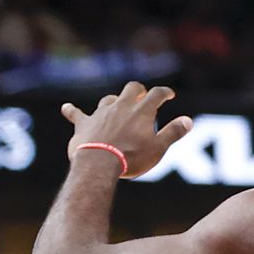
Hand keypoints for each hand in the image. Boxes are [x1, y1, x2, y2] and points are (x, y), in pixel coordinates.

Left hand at [61, 82, 192, 179]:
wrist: (98, 164)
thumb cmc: (131, 157)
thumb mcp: (158, 148)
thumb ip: (173, 132)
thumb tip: (188, 121)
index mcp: (142, 111)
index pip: (157, 94)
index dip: (165, 92)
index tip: (169, 94)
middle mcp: (121, 106)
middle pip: (131, 89)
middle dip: (138, 90)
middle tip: (142, 95)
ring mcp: (101, 113)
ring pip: (108, 99)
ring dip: (114, 101)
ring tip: (116, 106)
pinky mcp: (84, 124)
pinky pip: (76, 114)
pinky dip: (72, 111)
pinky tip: (66, 108)